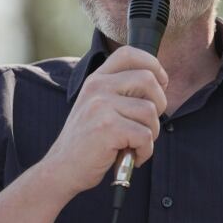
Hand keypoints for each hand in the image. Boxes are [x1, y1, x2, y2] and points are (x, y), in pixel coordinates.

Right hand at [41, 46, 168, 195]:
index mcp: (96, 79)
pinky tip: (132, 156)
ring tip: (135, 144)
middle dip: (159, 104)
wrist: (62, 168)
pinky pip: (145, 135)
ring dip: (151, 133)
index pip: (128, 53)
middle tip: (147, 123)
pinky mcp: (108, 128)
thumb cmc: (87, 141)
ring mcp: (101, 106)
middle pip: (148, 79)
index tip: (160, 83)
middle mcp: (97, 88)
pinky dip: (145, 151)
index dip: (152, 64)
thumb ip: (120, 92)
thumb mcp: (97, 106)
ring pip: (150, 111)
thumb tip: (158, 84)